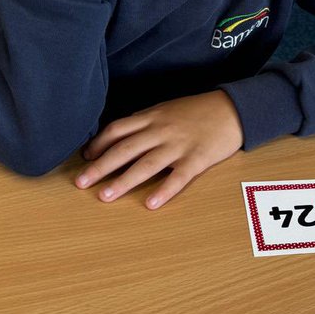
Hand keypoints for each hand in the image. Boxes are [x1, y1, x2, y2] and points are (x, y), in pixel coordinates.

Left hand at [75, 91, 243, 208]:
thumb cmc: (198, 110)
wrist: (233, 109)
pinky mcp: (197, 159)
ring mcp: (179, 145)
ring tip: (105, 196)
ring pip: (146, 164)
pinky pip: (178, 177)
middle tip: (81, 182)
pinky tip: (150, 204)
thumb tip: (121, 136)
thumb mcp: (167, 109)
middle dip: (101, 166)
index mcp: (152, 116)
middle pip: (125, 149)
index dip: (99, 144)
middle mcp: (161, 130)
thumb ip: (145, 122)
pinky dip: (164, 191)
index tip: (85, 157)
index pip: (118, 130)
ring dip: (123, 181)